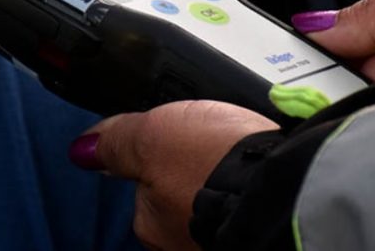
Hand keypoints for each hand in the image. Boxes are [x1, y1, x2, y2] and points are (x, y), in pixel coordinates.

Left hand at [69, 101, 277, 250]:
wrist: (291, 183)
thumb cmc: (218, 165)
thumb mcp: (153, 135)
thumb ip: (117, 142)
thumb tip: (83, 149)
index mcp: (152, 224)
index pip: (143, 190)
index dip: (161, 158)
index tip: (182, 140)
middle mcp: (183, 242)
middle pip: (180, 198)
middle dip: (196, 172)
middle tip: (217, 145)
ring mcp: (221, 239)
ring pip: (214, 203)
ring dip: (227, 179)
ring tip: (246, 152)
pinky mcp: (262, 225)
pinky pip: (247, 198)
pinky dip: (254, 184)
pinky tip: (265, 166)